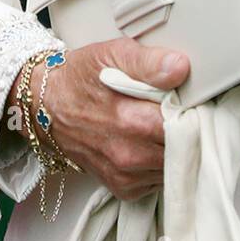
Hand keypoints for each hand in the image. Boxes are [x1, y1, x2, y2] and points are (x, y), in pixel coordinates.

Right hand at [7, 39, 190, 200]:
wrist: (45, 106)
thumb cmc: (80, 77)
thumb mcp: (112, 53)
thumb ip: (149, 61)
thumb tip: (180, 67)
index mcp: (131, 119)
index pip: (185, 124)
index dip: (194, 110)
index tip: (193, 99)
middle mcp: (128, 153)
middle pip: (182, 146)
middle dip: (188, 128)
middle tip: (181, 108)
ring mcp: (125, 173)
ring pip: (172, 165)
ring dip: (175, 147)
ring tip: (163, 124)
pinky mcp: (122, 186)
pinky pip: (157, 179)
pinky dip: (160, 162)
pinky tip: (150, 142)